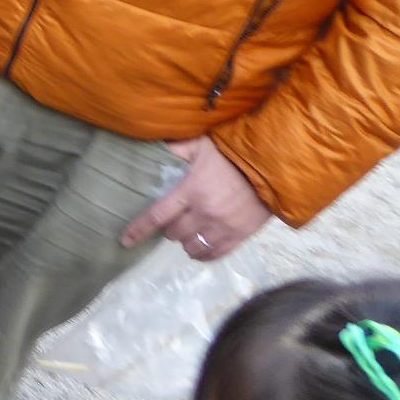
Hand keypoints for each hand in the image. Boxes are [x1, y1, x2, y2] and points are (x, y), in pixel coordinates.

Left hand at [121, 137, 272, 261]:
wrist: (273, 165)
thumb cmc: (232, 154)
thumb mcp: (201, 145)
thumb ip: (176, 149)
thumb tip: (152, 147)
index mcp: (192, 190)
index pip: (157, 215)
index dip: (139, 230)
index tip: (125, 240)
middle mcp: (206, 212)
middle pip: (174, 234)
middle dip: (169, 229)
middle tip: (174, 219)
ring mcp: (224, 226)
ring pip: (193, 247)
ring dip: (186, 242)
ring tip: (188, 232)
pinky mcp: (241, 235)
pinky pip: (216, 254)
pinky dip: (204, 254)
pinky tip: (201, 247)